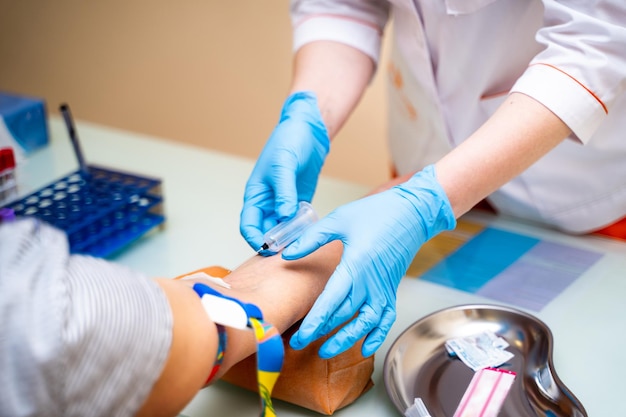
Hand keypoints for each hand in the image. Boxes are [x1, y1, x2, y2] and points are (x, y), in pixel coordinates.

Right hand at [240, 91, 329, 251]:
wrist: (308, 130)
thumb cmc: (288, 141)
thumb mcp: (283, 165)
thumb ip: (284, 192)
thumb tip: (284, 216)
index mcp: (255, 194)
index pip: (248, 224)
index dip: (255, 238)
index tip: (268, 248)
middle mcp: (267, 202)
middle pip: (266, 231)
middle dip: (275, 242)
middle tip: (289, 249)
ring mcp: (284, 203)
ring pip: (283, 229)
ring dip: (290, 237)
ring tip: (301, 241)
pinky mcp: (299, 202)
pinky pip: (298, 221)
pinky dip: (302, 228)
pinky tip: (310, 229)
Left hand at [283, 165, 455, 357]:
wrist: (410, 213)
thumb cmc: (374, 214)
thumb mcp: (338, 220)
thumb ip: (311, 239)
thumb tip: (288, 254)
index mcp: (355, 265)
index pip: (332, 301)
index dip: (315, 322)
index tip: (300, 336)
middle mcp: (371, 282)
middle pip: (344, 316)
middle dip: (321, 333)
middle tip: (299, 344)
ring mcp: (383, 289)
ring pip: (366, 324)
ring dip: (347, 340)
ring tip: (326, 352)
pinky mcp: (390, 290)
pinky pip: (386, 319)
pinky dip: (377, 336)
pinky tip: (364, 348)